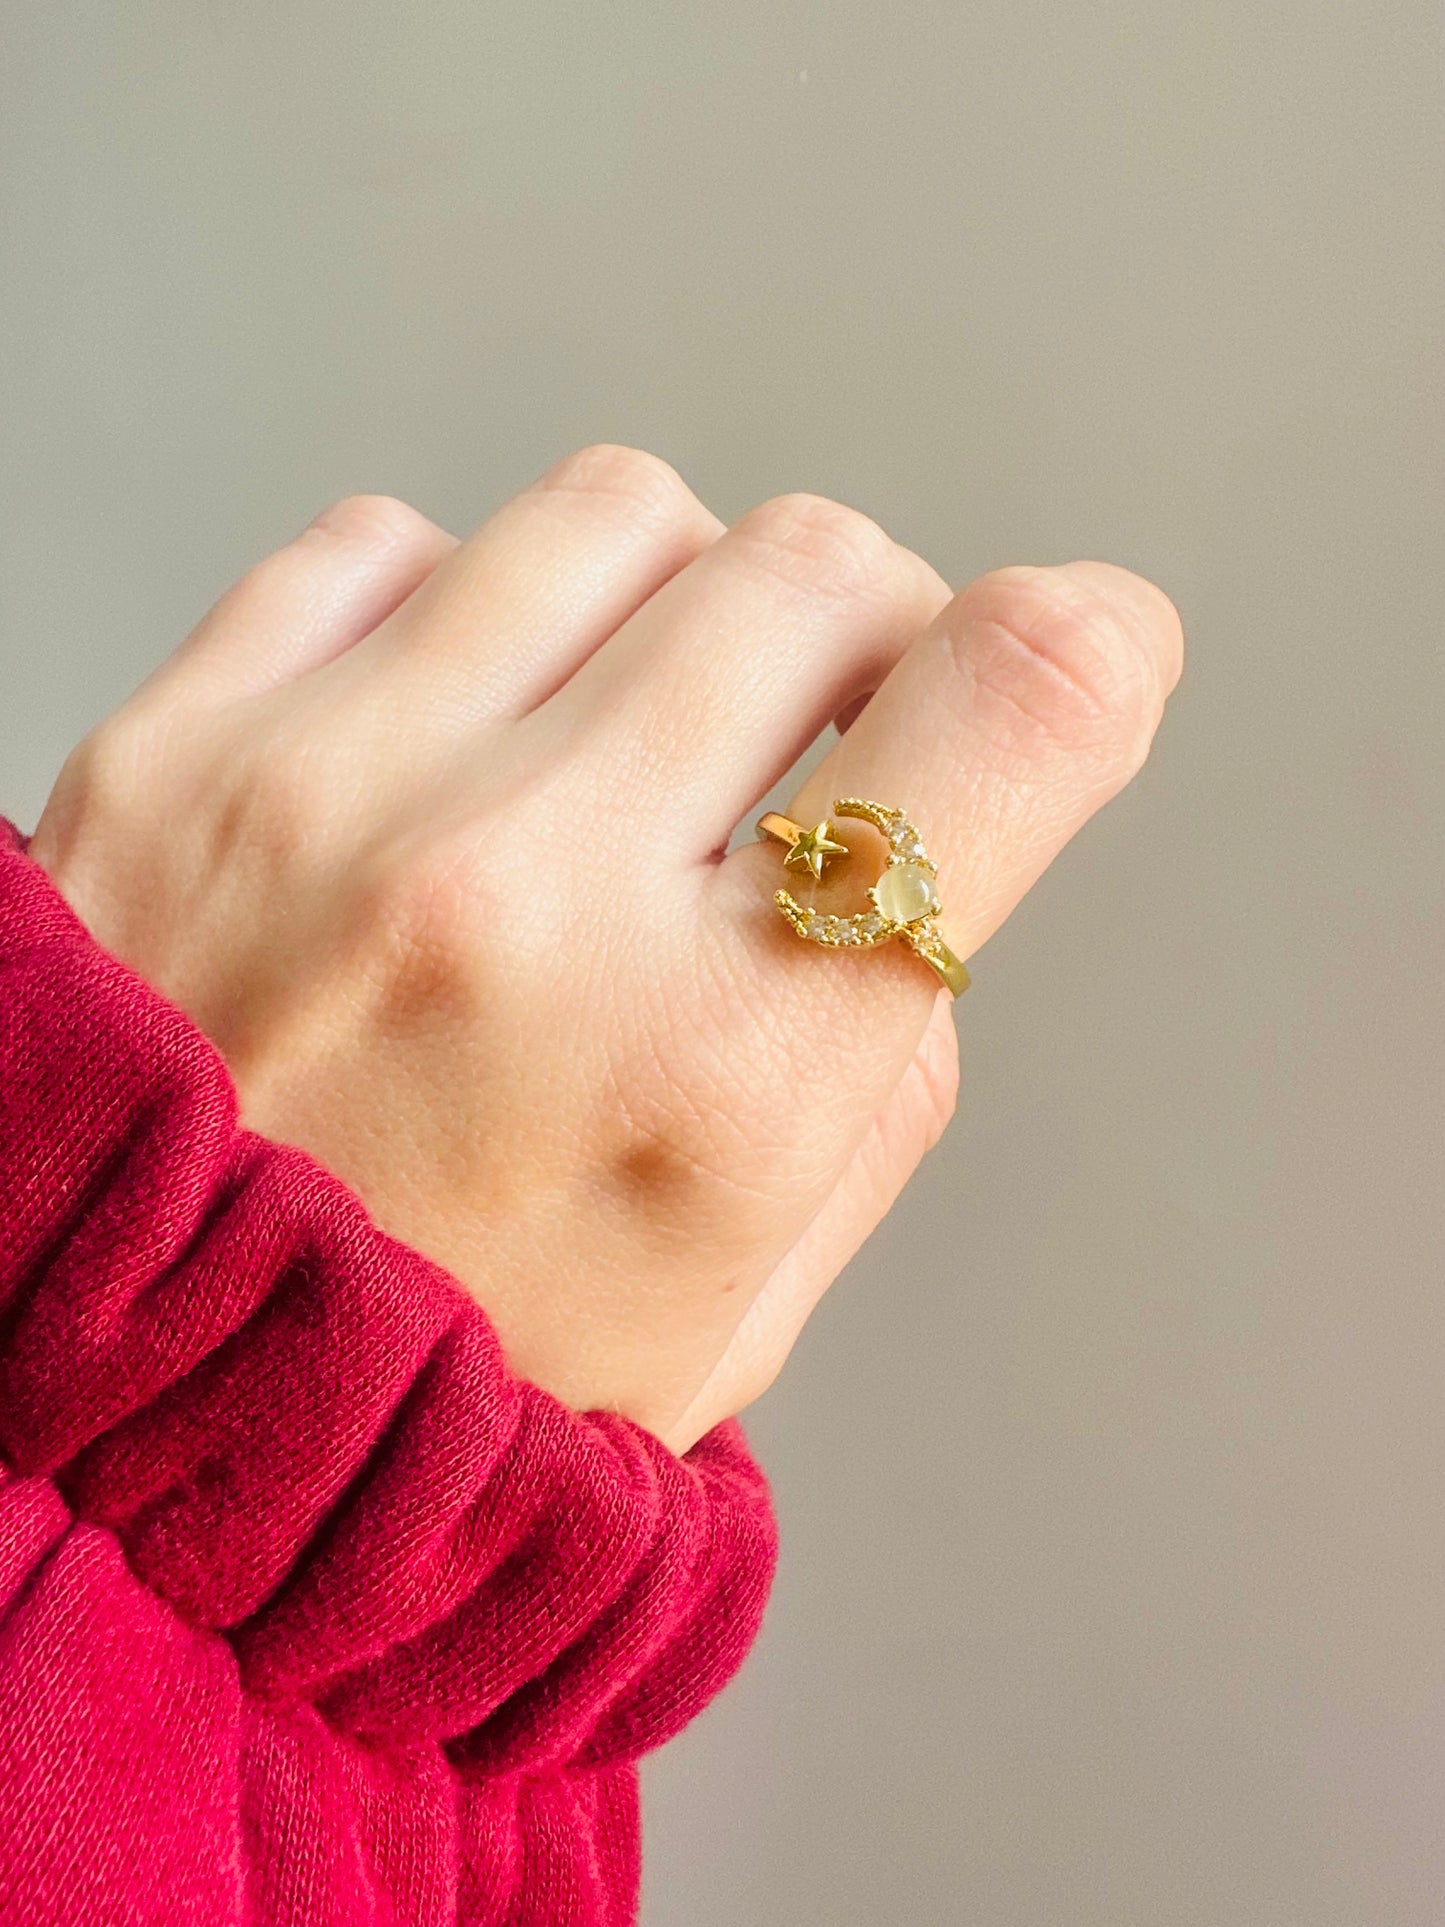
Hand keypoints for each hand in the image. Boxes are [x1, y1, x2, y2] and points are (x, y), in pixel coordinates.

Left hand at [29, 448, 1181, 1452]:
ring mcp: (331, 796)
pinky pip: (397, 540)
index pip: (1007, 710)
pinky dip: (466, 617)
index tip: (1074, 657)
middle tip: (806, 749)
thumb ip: (879, 1080)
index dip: (1087, 647)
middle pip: (820, 569)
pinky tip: (442, 748)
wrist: (116, 1418)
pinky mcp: (174, 743)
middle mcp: (530, 901)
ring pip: (621, 512)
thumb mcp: (738, 1311)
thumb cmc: (441, 1388)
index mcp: (718, 1077)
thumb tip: (919, 859)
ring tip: (606, 749)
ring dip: (667, 609)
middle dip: (864, 640)